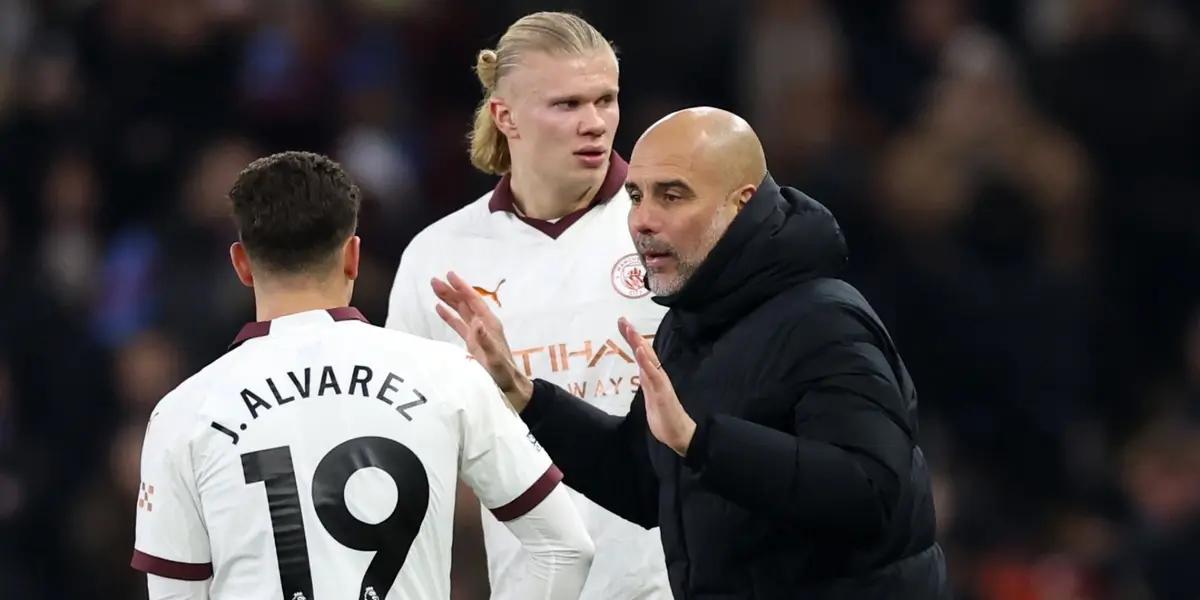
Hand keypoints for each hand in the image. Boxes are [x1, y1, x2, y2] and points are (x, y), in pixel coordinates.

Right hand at [432, 271, 532, 410]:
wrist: (508, 384)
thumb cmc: (502, 372)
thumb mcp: (494, 357)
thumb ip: (485, 340)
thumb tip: (476, 322)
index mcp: (489, 324)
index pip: (474, 301)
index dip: (462, 287)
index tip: (450, 275)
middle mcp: (483, 325)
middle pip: (465, 303)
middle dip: (451, 290)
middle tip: (434, 280)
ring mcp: (477, 333)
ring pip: (460, 311)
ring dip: (448, 300)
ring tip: (434, 288)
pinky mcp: (472, 342)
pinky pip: (458, 324)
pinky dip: (449, 316)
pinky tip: (439, 308)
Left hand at [618, 317, 695, 455]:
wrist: (680, 434)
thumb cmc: (665, 419)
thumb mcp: (651, 399)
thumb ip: (648, 385)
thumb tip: (643, 376)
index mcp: (652, 377)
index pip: (641, 354)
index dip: (632, 339)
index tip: (622, 324)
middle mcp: (656, 376)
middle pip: (643, 351)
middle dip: (633, 335)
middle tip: (622, 319)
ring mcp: (660, 382)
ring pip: (648, 358)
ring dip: (638, 343)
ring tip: (629, 328)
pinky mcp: (662, 391)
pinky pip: (653, 373)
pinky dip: (646, 360)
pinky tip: (639, 349)